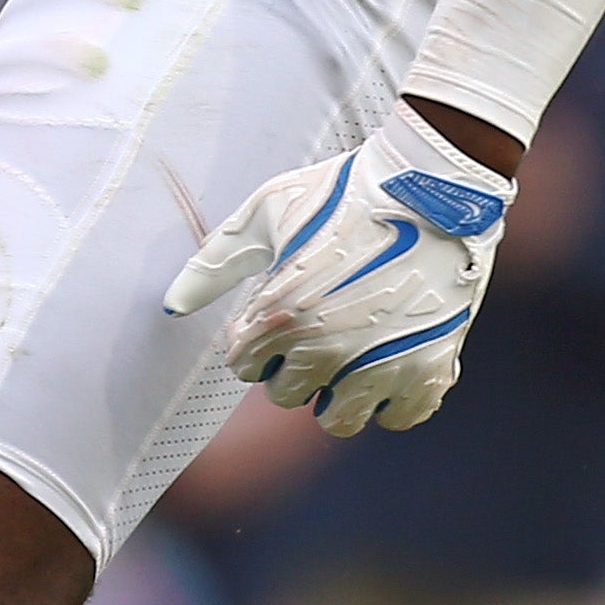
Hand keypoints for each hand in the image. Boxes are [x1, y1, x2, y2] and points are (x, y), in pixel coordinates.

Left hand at [166, 101, 513, 436]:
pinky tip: (391, 358)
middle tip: (320, 324)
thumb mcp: (267, 213)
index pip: (244, 366)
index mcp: (280, 315)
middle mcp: (326, 350)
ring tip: (353, 347)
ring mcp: (380, 366)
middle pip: (287, 395)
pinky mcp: (429, 372)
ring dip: (339, 390)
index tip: (279, 313)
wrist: (432, 184)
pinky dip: (393, 397)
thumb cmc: (343, 192)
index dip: (257, 339)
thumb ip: (215, 264)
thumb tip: (172, 305)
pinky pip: (399, 418)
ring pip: (338, 419)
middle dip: (294, 365)